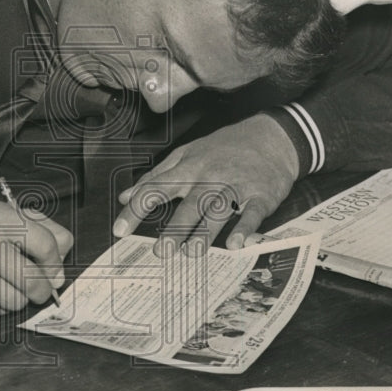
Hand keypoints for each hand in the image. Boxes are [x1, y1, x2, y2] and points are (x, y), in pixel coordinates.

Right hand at [0, 201, 72, 315]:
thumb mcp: (10, 215)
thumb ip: (45, 228)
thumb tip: (64, 257)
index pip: (43, 243)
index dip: (55, 262)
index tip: (54, 270)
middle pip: (31, 279)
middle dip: (43, 289)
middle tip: (41, 288)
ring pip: (16, 300)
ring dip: (20, 297)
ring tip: (9, 284)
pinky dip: (0, 305)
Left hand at [113, 113, 299, 255]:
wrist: (272, 137)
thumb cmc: (224, 148)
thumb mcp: (186, 154)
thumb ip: (156, 176)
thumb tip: (126, 196)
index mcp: (189, 168)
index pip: (156, 189)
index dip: (136, 210)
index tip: (119, 231)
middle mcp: (210, 178)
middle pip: (189, 204)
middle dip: (175, 227)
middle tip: (160, 252)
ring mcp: (236, 186)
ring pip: (219, 209)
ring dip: (206, 232)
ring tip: (192, 253)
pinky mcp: (261, 195)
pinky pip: (252, 213)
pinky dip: (245, 228)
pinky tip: (235, 244)